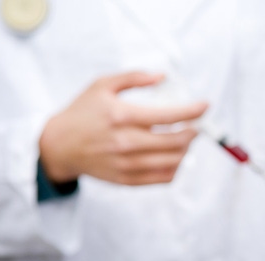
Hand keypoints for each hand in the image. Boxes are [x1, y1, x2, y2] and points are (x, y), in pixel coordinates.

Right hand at [38, 71, 208, 185]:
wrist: (59, 146)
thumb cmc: (83, 113)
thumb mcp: (102, 85)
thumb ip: (134, 78)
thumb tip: (163, 77)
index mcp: (122, 116)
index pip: (169, 115)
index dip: (193, 111)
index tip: (205, 106)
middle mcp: (127, 142)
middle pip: (177, 141)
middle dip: (194, 132)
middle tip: (195, 125)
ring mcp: (128, 164)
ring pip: (174, 161)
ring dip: (186, 150)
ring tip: (184, 139)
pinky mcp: (128, 180)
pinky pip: (164, 177)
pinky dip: (176, 167)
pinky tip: (174, 156)